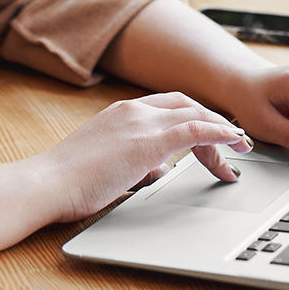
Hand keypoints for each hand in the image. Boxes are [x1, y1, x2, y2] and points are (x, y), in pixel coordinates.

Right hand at [37, 92, 253, 221]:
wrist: (48, 184)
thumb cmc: (70, 182)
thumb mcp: (110, 168)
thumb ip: (136, 163)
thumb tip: (159, 170)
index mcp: (121, 113)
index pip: (169, 106)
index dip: (196, 118)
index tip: (213, 136)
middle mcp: (133, 110)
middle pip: (187, 105)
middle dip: (214, 123)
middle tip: (234, 145)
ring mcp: (140, 122)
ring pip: (195, 114)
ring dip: (222, 130)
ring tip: (240, 148)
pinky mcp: (148, 140)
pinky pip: (194, 129)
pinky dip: (218, 132)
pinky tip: (233, 142)